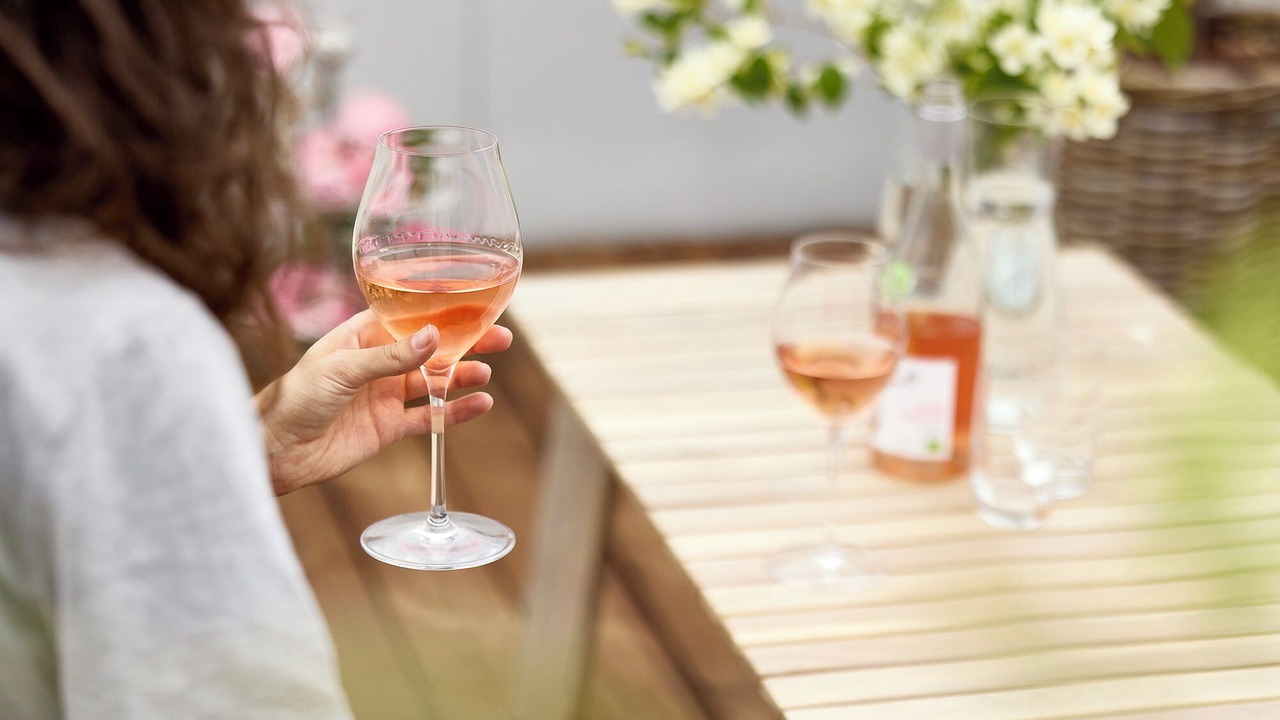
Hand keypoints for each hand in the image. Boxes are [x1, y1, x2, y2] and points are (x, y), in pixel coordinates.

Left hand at [255, 310, 512, 494]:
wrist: (275, 450)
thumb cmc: (294, 397)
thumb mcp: (342, 369)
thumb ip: (390, 356)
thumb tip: (434, 337)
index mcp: (361, 336)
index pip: (409, 317)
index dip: (442, 313)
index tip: (473, 307)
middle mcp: (377, 362)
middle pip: (429, 349)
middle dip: (464, 343)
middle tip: (499, 338)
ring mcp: (384, 395)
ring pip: (433, 382)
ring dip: (460, 376)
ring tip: (485, 372)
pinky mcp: (388, 427)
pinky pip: (428, 417)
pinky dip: (453, 413)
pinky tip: (478, 405)